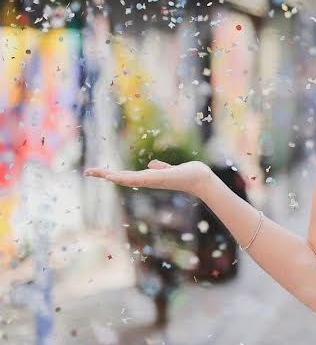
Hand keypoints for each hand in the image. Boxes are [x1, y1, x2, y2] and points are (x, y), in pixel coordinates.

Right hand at [84, 160, 213, 200]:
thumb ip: (160, 167)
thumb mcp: (170, 169)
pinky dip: (125, 178)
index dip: (111, 174)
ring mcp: (151, 181)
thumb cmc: (186, 174)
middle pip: (121, 178)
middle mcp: (147, 181)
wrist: (200, 178)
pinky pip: (138, 178)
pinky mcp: (157, 179)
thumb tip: (151, 164)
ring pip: (126, 179)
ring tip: (94, 172)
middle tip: (87, 171)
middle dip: (104, 175)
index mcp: (148, 178)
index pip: (126, 176)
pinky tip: (114, 177)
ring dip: (110, 175)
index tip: (97, 172)